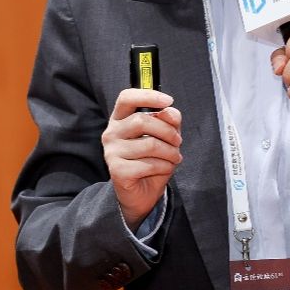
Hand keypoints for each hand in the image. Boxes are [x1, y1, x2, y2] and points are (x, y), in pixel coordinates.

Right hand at [102, 89, 182, 229]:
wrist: (143, 193)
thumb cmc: (152, 160)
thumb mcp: (164, 136)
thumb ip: (168, 120)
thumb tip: (170, 111)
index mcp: (120, 119)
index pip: (127, 98)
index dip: (148, 95)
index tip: (169, 100)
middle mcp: (111, 133)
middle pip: (142, 121)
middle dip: (168, 131)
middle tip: (178, 141)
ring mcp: (112, 152)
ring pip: (149, 144)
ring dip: (170, 152)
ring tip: (174, 157)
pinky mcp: (117, 170)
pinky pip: (149, 163)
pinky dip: (165, 166)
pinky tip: (165, 168)